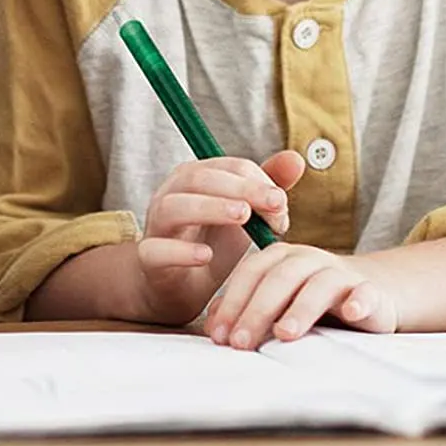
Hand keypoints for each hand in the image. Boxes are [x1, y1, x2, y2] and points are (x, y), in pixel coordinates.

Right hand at [133, 150, 303, 325]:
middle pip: (200, 179)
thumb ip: (266, 188)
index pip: (227, 167)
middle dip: (241, 188)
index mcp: (195, 178)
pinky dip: (181, 252)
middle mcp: (172, 193)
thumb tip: (296, 158)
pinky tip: (206, 255)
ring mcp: (157, 225)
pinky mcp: (148, 259)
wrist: (178, 288)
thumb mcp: (244, 215)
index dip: (258, 181)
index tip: (283, 205)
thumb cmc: (212, 243)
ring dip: (209, 207)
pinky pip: (157, 250)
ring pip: (174, 207)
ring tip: (243, 216)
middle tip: (275, 204)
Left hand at [204, 243, 397, 348]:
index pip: (251, 273)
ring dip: (301, 308)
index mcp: (281, 258)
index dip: (233, 302)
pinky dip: (359, 300)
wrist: (369, 293)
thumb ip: (245, 308)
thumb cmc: (311, 301)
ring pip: (319, 284)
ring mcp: (340, 273)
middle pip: (279, 279)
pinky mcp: (370, 291)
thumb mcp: (277, 302)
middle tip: (241, 343)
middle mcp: (308, 259)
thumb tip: (212, 328)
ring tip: (285, 334)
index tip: (218, 335)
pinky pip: (365, 292)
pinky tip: (352, 313)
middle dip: (257, 311)